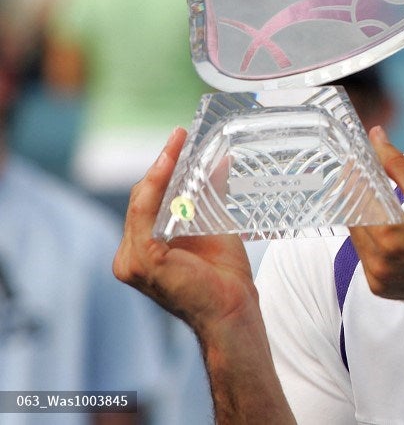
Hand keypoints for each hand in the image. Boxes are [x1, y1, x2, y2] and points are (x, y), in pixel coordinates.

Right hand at [112, 128, 257, 332]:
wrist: (232, 310)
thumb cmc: (223, 276)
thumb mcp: (214, 225)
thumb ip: (210, 195)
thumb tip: (219, 161)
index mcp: (143, 250)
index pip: (147, 201)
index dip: (162, 170)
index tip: (179, 140)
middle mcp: (130, 256)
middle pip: (142, 198)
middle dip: (163, 165)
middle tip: (181, 136)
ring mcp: (132, 260)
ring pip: (143, 201)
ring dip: (161, 169)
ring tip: (179, 143)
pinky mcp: (144, 260)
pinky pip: (146, 212)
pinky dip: (158, 185)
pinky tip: (171, 164)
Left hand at [348, 127, 403, 329]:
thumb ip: (397, 165)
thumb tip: (377, 139)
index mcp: (389, 240)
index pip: (356, 199)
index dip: (354, 176)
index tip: (357, 160)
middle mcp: (378, 265)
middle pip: (353, 220)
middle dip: (358, 196)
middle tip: (366, 174)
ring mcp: (379, 281)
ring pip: (359, 239)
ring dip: (365, 217)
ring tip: (379, 198)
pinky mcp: (383, 289)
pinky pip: (368, 257)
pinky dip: (374, 239)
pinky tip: (388, 225)